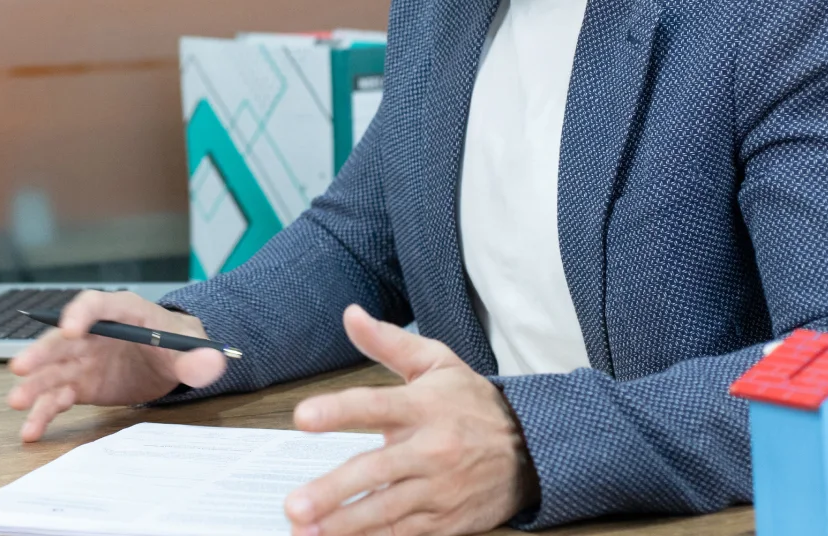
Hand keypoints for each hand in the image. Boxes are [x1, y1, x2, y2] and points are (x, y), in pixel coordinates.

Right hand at [6, 290, 228, 440]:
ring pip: (54, 370)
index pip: (98, 305)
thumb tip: (211, 363)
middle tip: (22, 367)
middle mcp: (95, 333)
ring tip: (16, 401)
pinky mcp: (80, 384)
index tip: (70, 330)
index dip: (81, 314)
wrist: (172, 360)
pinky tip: (31, 429)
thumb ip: (200, 358)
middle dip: (42, 353)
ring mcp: (84, 359)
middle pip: (63, 339)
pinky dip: (44, 412)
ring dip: (35, 385)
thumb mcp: (194, 348)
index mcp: (123, 311)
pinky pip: (58, 396)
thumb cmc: (178, 342)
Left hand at [284, 305, 535, 535]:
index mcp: (424, 407)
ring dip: (343, 525)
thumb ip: (389, 342)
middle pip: (376, 471)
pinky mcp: (444, 521)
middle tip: (295, 504)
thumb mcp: (437, 362)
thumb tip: (351, 315)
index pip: (375, 405)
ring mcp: (437, 490)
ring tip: (305, 531)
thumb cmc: (473, 404)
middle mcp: (430, 450)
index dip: (338, 411)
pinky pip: (402, 534)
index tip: (302, 417)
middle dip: (333, 491)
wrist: (532, 451)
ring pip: (386, 511)